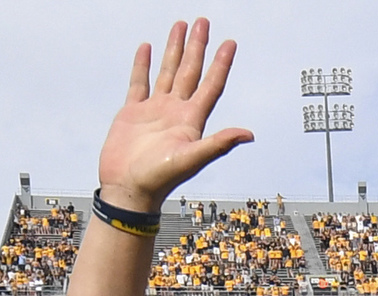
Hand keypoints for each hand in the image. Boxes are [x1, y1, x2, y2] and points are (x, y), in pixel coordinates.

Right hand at [97, 21, 253, 212]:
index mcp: (191, 121)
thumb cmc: (158, 180)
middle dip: (198, 47)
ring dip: (174, 50)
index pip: (210, 86)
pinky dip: (144, 65)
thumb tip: (249, 134)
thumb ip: (218, 144)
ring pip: (167, 72)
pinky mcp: (133, 113)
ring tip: (179, 26)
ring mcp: (155, 111)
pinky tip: (147, 49)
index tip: (230, 43)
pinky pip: (140, 82)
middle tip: (203, 22)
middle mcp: (175, 113)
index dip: (221, 64)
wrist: (128, 191)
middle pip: (190, 72)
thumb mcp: (191, 159)